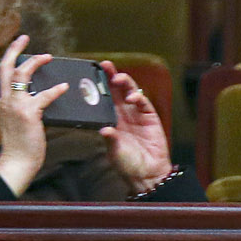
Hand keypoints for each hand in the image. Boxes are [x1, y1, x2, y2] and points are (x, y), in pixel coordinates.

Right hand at [0, 35, 66, 195]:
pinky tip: (64, 87)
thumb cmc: (19, 148)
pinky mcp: (28, 114)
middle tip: (23, 38)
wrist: (15, 164)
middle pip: (5, 67)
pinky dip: (55, 90)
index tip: (17, 50)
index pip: (3, 75)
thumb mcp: (17, 124)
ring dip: (34, 62)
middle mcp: (5, 100)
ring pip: (21, 74)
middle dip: (14, 49)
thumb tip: (37, 102)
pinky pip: (43, 96)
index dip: (10, 60)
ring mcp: (15, 105)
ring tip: (47, 56)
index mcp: (3, 102)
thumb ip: (23, 110)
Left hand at [97, 63, 173, 193]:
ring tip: (118, 78)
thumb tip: (104, 129)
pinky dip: (138, 97)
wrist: (148, 174)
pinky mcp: (150, 117)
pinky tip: (131, 97)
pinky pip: (143, 103)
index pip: (104, 98)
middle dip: (111, 76)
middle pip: (117, 90)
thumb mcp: (114, 151)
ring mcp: (137, 114)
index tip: (90, 74)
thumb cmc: (128, 164)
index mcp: (111, 120)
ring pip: (130, 92)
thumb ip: (111, 139)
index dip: (99, 86)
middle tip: (105, 65)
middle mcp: (123, 114)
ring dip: (125, 83)